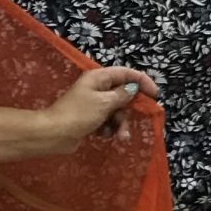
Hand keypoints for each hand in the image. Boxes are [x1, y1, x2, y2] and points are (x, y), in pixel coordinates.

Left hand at [39, 66, 156, 152]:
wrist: (54, 134)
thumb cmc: (79, 114)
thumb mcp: (104, 103)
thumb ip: (122, 95)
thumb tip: (133, 88)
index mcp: (99, 78)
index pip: (126, 73)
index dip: (142, 82)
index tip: (155, 95)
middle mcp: (97, 88)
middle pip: (123, 94)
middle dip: (129, 110)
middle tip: (137, 120)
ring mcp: (93, 104)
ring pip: (117, 111)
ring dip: (120, 124)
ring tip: (120, 136)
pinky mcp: (91, 119)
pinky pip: (108, 121)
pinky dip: (110, 129)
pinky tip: (105, 136)